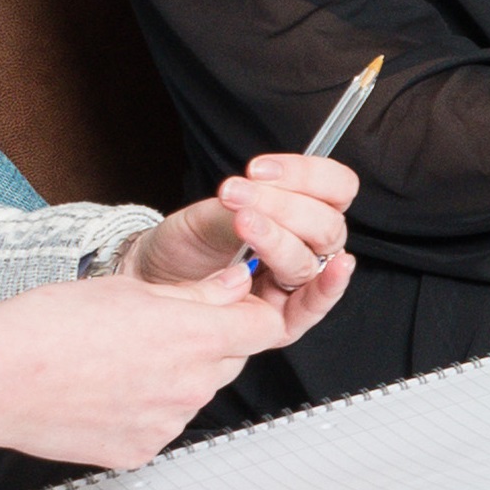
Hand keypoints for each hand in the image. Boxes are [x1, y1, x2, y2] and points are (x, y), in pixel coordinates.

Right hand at [0, 252, 352, 469]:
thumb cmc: (50, 326)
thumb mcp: (129, 288)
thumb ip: (194, 293)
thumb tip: (235, 285)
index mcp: (192, 336)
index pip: (263, 327)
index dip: (250, 312)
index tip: (236, 305)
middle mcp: (188, 385)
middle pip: (230, 360)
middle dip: (210, 342)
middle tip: (161, 327)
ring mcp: (166, 424)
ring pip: (195, 393)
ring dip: (177, 376)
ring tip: (122, 358)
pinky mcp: (141, 451)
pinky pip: (163, 424)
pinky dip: (148, 408)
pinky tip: (109, 389)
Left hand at [127, 155, 358, 299]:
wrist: (153, 279)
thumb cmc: (185, 245)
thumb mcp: (212, 215)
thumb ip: (246, 204)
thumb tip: (266, 194)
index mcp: (300, 215)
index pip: (335, 188)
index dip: (307, 174)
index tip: (259, 169)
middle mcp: (306, 248)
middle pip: (328, 224)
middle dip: (284, 206)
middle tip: (238, 198)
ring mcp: (296, 285)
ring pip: (313, 258)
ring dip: (278, 237)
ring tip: (242, 223)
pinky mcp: (282, 321)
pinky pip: (314, 306)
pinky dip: (328, 286)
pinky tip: (336, 268)